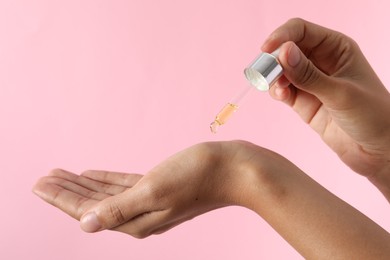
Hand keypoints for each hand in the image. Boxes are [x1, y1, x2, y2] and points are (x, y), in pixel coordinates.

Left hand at [33, 140, 389, 257]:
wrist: (235, 169)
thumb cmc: (199, 176)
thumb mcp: (155, 190)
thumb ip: (120, 207)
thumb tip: (86, 225)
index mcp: (136, 218)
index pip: (88, 210)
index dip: (62, 197)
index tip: (40, 184)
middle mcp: (140, 213)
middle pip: (94, 203)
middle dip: (66, 192)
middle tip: (42, 178)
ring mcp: (150, 200)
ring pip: (106, 193)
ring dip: (83, 185)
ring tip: (61, 174)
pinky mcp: (158, 187)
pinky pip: (122, 184)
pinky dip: (105, 179)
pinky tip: (92, 174)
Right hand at [262, 18, 389, 179]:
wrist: (376, 150)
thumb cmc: (372, 116)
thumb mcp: (340, 93)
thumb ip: (308, 75)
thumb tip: (282, 52)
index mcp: (337, 48)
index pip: (302, 31)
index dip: (282, 35)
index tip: (266, 49)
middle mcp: (321, 61)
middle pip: (287, 49)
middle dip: (274, 58)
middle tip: (265, 73)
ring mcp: (310, 82)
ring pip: (281, 70)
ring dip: (273, 77)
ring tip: (279, 89)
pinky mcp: (302, 101)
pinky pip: (282, 89)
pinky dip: (276, 91)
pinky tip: (281, 96)